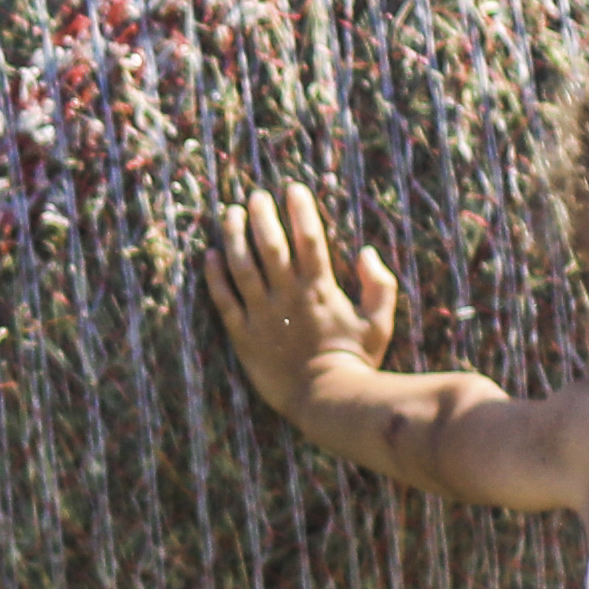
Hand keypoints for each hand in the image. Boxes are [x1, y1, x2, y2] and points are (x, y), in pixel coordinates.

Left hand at [206, 183, 405, 432]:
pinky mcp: (243, 336)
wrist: (327, 400)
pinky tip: (209, 256)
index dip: (300, 209)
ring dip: (234, 236)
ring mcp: (262, 315)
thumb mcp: (379, 322)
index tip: (292, 189)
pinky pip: (224, 300)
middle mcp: (288, 296)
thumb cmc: (356, 361)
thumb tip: (366, 251)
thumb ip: (379, 285)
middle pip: (270, 245)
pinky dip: (215, 276)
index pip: (308, 238)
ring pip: (242, 266)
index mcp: (320, 289)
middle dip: (262, 215)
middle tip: (255, 196)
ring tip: (230, 214)